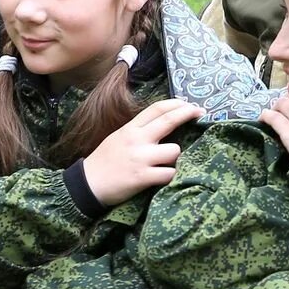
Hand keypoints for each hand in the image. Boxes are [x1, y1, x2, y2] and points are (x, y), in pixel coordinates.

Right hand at [79, 98, 201, 204]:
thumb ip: (138, 131)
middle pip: (169, 121)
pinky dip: (172, 176)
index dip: (176, 104)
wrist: (87, 184)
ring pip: (175, 151)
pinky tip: (168, 177)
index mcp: (130, 129)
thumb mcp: (118, 138)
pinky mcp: (143, 177)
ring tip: (169, 163)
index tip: (190, 105)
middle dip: (188, 114)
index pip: (157, 109)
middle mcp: (137, 140)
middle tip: (201, 114)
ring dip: (177, 158)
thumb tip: (163, 125)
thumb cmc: (104, 161)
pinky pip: (169, 174)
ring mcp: (140, 158)